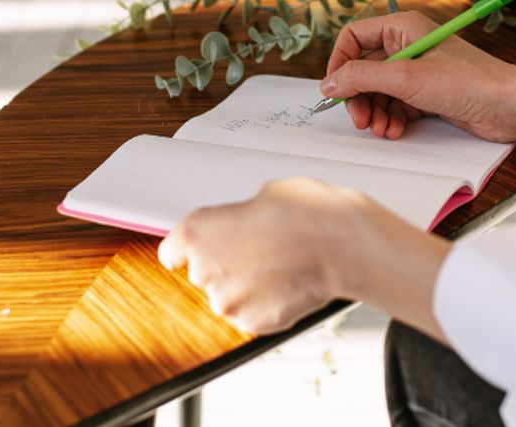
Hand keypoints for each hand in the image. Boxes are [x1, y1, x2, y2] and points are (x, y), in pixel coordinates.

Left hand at [158, 176, 448, 338]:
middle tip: (261, 248)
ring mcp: (228, 301)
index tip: (195, 251)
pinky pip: (254, 313)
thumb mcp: (268, 193)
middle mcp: (205, 269)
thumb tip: (251, 217)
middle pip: (205, 271)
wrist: (343, 246)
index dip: (188, 249)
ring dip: (248, 285)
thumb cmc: (309, 214)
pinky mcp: (253, 323)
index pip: (172, 250)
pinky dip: (267, 304)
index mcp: (198, 231)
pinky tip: (289, 283)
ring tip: (281, 266)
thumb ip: (245, 212)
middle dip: (228, 262)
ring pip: (230, 295)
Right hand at [321, 11, 515, 147]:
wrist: (509, 106)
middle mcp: (408, 46)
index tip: (334, 89)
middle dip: (359, 96)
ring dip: (375, 112)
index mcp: (403, 28)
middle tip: (361, 120)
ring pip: (379, 91)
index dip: (340, 63)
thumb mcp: (406, 77)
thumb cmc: (468, 82)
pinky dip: (391, 120)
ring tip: (382, 130)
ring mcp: (418, 72)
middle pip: (364, 69)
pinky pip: (396, 106)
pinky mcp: (427, 95)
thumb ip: (362, 77)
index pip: (354, 37)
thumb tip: (329, 83)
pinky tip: (396, 131)